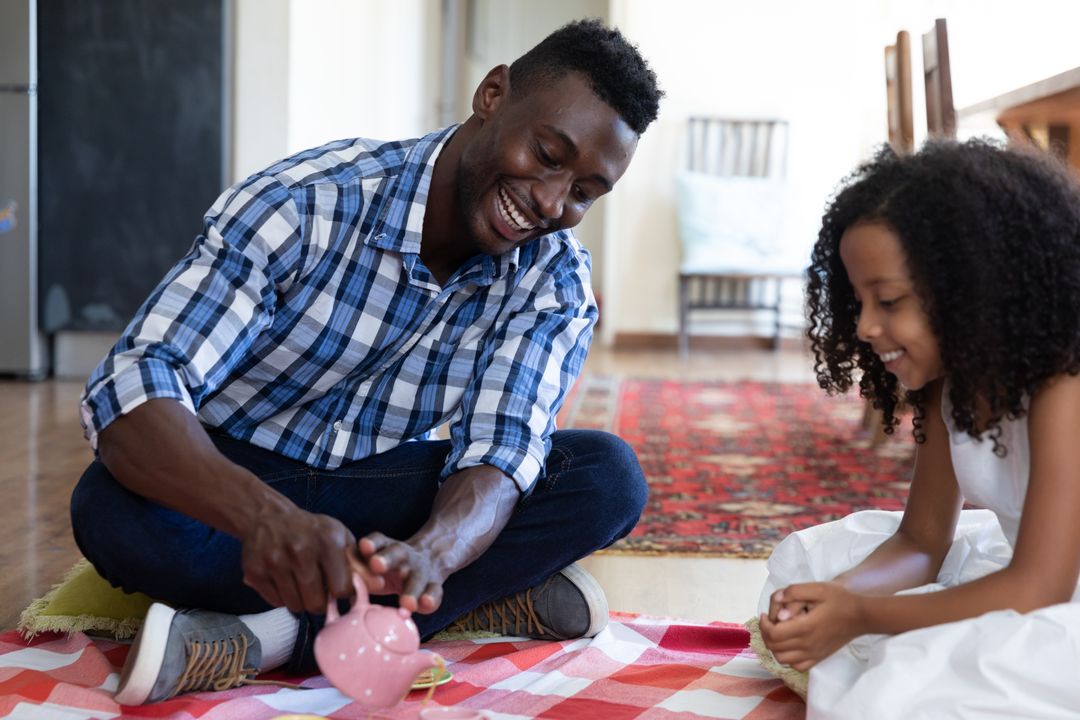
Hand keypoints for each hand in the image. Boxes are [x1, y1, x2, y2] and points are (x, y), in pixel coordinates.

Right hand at [240, 503, 384, 613]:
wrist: (268, 517)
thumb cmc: (312, 531)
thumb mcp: (340, 538)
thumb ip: (360, 564)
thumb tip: (380, 586)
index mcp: (328, 540)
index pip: (341, 589)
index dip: (342, 593)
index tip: (339, 587)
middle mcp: (300, 549)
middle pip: (316, 603)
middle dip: (320, 602)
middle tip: (318, 589)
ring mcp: (274, 561)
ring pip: (295, 606)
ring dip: (301, 601)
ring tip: (301, 583)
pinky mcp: (254, 571)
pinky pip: (276, 602)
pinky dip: (283, 597)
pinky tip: (285, 580)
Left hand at [358, 533, 446, 613]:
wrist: (430, 557)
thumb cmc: (389, 568)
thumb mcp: (374, 564)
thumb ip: (358, 573)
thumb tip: (337, 592)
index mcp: (386, 548)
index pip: (378, 540)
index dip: (371, 543)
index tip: (364, 546)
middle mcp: (403, 556)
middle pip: (396, 553)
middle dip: (386, 558)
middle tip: (376, 565)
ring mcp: (420, 570)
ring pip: (417, 576)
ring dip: (411, 589)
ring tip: (407, 603)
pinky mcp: (434, 584)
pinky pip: (435, 591)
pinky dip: (431, 599)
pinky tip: (426, 605)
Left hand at [759, 582, 864, 671]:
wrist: (861, 616)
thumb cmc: (839, 599)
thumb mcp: (817, 587)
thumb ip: (794, 591)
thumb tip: (777, 600)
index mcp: (805, 627)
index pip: (774, 634)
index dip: (763, 625)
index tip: (764, 615)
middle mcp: (808, 644)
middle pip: (775, 647)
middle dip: (766, 634)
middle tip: (768, 622)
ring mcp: (814, 654)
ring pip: (782, 659)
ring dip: (774, 646)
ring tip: (777, 632)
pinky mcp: (819, 658)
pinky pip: (797, 666)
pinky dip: (788, 658)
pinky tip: (790, 645)